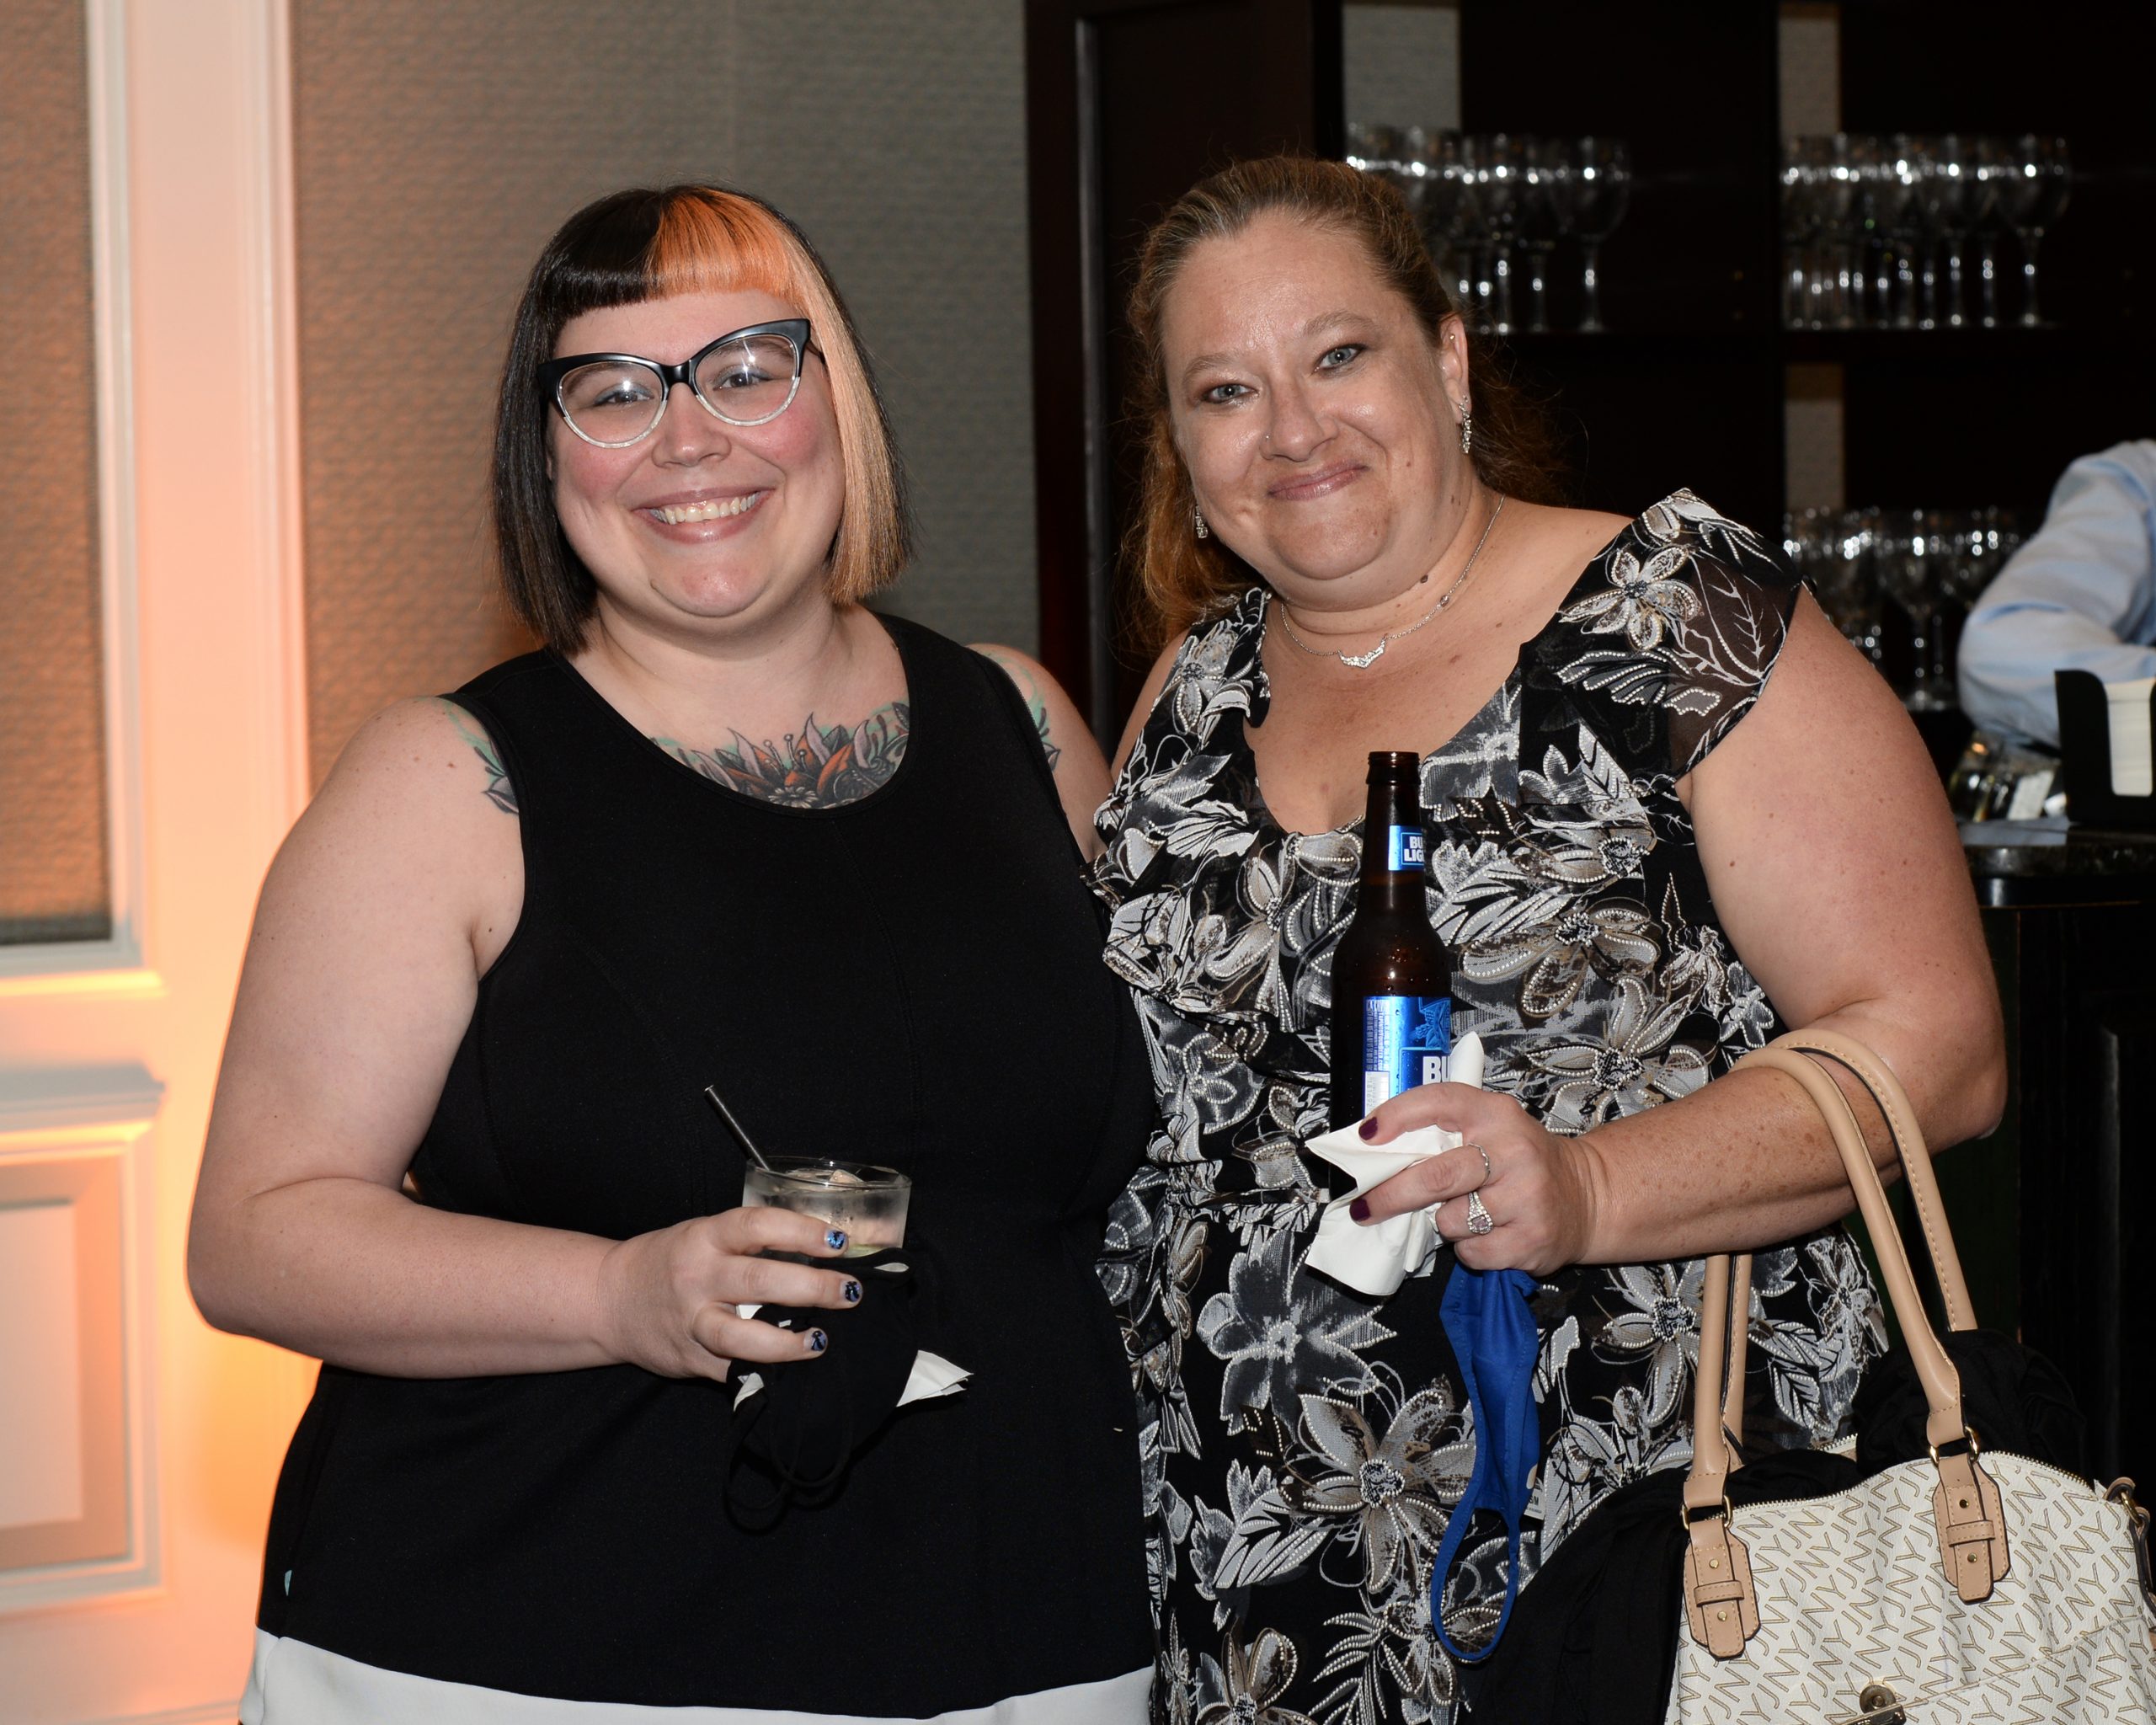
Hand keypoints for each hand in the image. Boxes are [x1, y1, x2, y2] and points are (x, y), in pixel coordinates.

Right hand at [595, 1207, 863, 1380]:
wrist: (609, 1300)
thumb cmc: (671, 1261)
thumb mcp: (704, 1235)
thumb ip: (751, 1241)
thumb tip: (825, 1248)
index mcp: (705, 1237)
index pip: (757, 1226)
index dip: (800, 1231)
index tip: (837, 1242)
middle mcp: (697, 1278)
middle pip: (758, 1281)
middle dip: (811, 1287)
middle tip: (850, 1292)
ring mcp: (692, 1322)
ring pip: (741, 1337)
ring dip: (786, 1342)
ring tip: (821, 1341)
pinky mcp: (692, 1360)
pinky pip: (733, 1370)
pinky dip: (766, 1373)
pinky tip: (794, 1373)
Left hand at [1349, 1083, 1605, 1276]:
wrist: (1586, 1196)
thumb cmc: (1519, 1162)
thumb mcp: (1490, 1128)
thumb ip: (1442, 1132)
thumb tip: (1374, 1151)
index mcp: (1496, 1114)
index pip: (1438, 1102)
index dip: (1397, 1116)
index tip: (1366, 1136)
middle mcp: (1514, 1150)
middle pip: (1436, 1176)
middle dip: (1392, 1195)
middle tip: (1366, 1207)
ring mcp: (1526, 1196)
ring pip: (1450, 1220)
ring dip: (1444, 1223)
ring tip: (1465, 1214)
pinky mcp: (1532, 1239)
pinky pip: (1471, 1252)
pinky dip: (1467, 1248)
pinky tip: (1485, 1234)